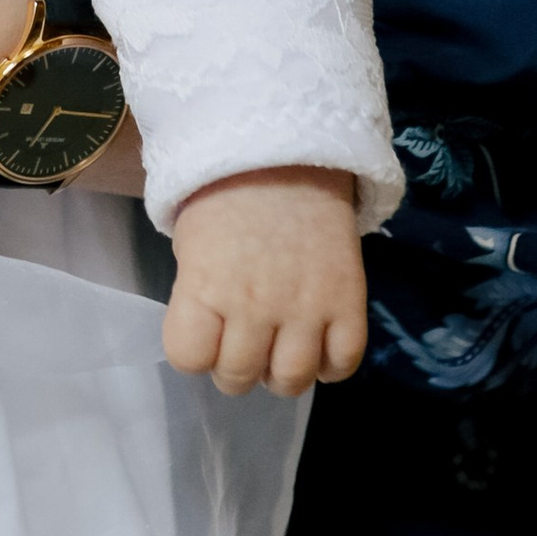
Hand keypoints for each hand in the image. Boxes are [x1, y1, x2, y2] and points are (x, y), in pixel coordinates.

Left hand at [163, 163, 365, 397]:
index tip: (203, 335)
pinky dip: (329, 366)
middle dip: (235, 367)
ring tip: (280, 349)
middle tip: (243, 341)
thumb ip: (197, 297)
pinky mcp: (348, 302)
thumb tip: (208, 340)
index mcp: (205, 285)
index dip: (194, 352)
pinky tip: (318, 346)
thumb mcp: (192, 244)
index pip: (187, 358)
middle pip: (238, 377)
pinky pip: (342, 363)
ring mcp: (305, 307)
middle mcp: (254, 305)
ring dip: (280, 374)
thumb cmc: (226, 196)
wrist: (290, 154)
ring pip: (290, 381)